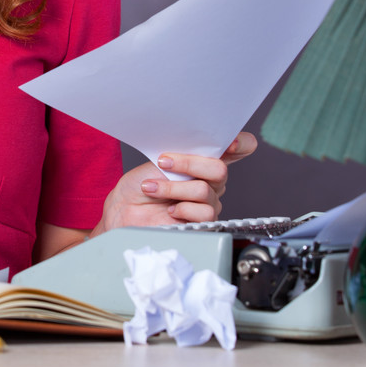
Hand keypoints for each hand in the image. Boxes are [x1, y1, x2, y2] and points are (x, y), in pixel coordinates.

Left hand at [93, 131, 257, 233]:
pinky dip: (181, 208)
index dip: (239, 143)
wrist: (126, 211)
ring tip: (151, 188)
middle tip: (163, 163)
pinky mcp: (203, 223)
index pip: (237, 148)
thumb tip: (196, 143)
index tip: (227, 144)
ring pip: (204, 190)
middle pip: (219, 169)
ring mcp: (208, 202)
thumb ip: (181, 152)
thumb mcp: (158, 161)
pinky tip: (168, 209)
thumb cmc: (140, 185)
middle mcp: (210, 181)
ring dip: (173, 188)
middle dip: (188, 164)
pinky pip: (203, 212)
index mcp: (202, 160)